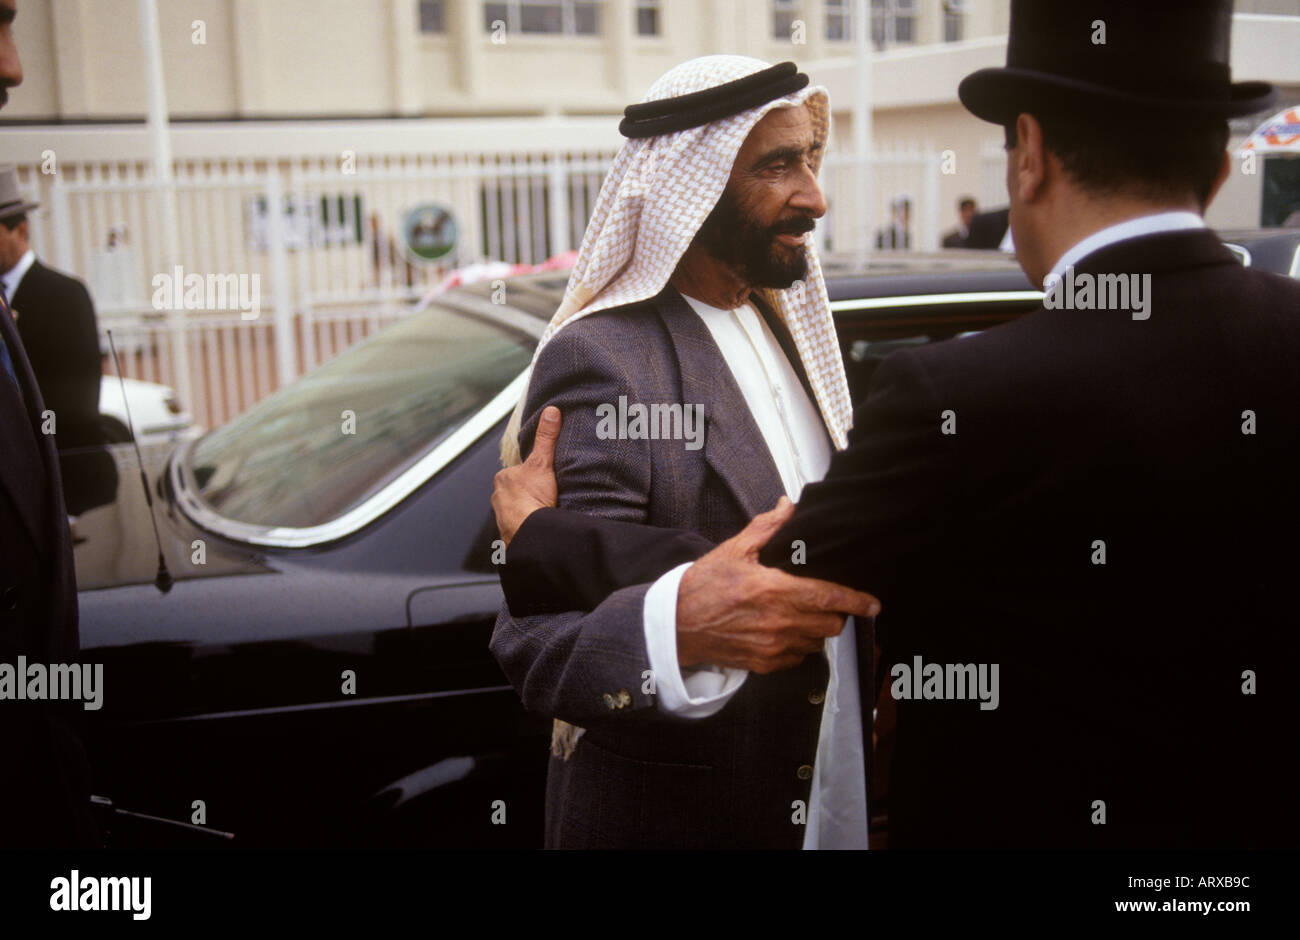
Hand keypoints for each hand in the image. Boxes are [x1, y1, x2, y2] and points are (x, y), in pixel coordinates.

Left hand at [492, 405, 560, 545]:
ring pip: (517, 509)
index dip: (534, 474)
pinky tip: (540, 525)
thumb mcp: (543, 463)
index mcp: (503, 479)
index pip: (519, 471)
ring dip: (529, 511)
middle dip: (530, 494)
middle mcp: (498, 497)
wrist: (531, 535)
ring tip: (546, 512)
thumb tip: (551, 411)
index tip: (546, 479)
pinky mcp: (509, 534)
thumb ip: (546, 438)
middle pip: (517, 490)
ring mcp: (502, 517)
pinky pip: (520, 526)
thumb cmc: (532, 500)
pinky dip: (528, 525)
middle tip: (548, 496)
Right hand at [676, 497, 880, 673]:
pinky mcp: (764, 664)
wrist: (675, 625)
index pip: (830, 597)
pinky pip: (797, 658)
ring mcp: (772, 647)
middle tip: (824, 600)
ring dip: (816, 629)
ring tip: (799, 614)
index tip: (872, 603)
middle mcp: (778, 622)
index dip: (857, 601)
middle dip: (835, 612)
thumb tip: (789, 506)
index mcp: (774, 590)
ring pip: (816, 642)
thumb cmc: (702, 587)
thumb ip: (768, 528)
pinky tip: (781, 630)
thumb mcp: (734, 549)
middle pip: (831, 624)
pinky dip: (797, 645)